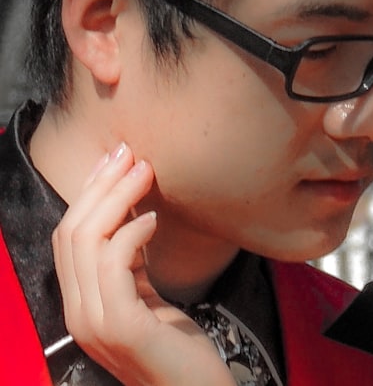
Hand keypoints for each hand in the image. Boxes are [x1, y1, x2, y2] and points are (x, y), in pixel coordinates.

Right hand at [52, 143, 235, 385]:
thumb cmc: (178, 346)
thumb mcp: (147, 296)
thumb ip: (132, 263)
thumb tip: (137, 211)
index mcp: (80, 302)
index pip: (68, 238)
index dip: (88, 194)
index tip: (115, 158)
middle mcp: (78, 313)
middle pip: (71, 233)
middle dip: (100, 186)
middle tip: (130, 153)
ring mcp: (94, 322)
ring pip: (87, 242)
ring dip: (117, 199)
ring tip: (145, 172)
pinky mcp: (121, 327)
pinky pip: (113, 267)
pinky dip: (131, 235)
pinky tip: (154, 220)